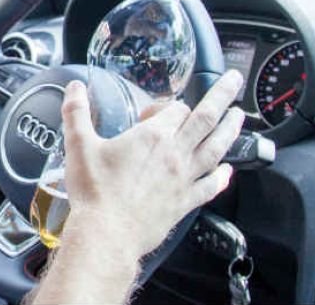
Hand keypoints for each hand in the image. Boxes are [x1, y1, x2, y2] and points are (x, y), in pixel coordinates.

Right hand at [58, 70, 244, 267]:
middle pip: (206, 119)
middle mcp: (174, 154)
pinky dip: (222, 177)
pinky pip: (210, 186)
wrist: (107, 234)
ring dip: (230, 129)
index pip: (175, 109)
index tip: (157, 110)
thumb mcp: (79, 145)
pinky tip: (228, 171)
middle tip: (235, 80)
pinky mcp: (184, 203)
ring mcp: (183, 179)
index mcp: (152, 136)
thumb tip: (74, 88)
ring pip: (216, 148)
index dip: (169, 105)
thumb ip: (76, 112)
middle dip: (223, 96)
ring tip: (239, 117)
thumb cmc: (95, 192)